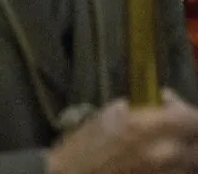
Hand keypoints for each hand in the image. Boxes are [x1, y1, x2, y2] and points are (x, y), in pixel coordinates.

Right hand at [48, 90, 197, 173]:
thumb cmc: (84, 144)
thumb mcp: (108, 115)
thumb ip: (139, 108)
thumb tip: (157, 104)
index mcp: (148, 128)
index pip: (192, 118)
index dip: (184, 111)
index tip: (170, 106)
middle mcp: (165, 153)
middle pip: (196, 143)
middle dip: (186, 132)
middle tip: (171, 127)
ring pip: (191, 162)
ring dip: (182, 152)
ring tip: (163, 147)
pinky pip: (178, 173)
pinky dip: (172, 166)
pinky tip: (155, 161)